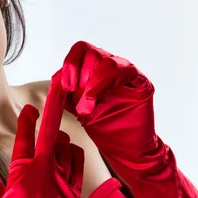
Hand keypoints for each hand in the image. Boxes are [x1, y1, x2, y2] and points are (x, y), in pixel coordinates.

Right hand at [0, 72, 84, 197]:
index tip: (30, 107)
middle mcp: (44, 178)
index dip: (27, 120)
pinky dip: (73, 158)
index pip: (23, 140)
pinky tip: (69, 154)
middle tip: (60, 85)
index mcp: (20, 179)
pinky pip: (77, 170)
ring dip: (61, 138)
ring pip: (66, 150)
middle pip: (50, 134)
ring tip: (56, 134)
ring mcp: (62, 189)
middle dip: (54, 106)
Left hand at [52, 40, 156, 158]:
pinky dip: (106, 83)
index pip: (80, 50)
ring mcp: (126, 72)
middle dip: (81, 78)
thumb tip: (56, 79)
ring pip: (106, 61)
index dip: (70, 64)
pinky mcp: (140, 82)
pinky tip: (99, 99)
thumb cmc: (103, 126)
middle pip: (91, 52)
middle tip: (80, 102)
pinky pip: (124, 71)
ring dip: (92, 85)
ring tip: (87, 108)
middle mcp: (110, 65)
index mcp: (94, 67)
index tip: (66, 86)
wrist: (124, 146)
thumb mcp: (77, 108)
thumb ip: (67, 93)